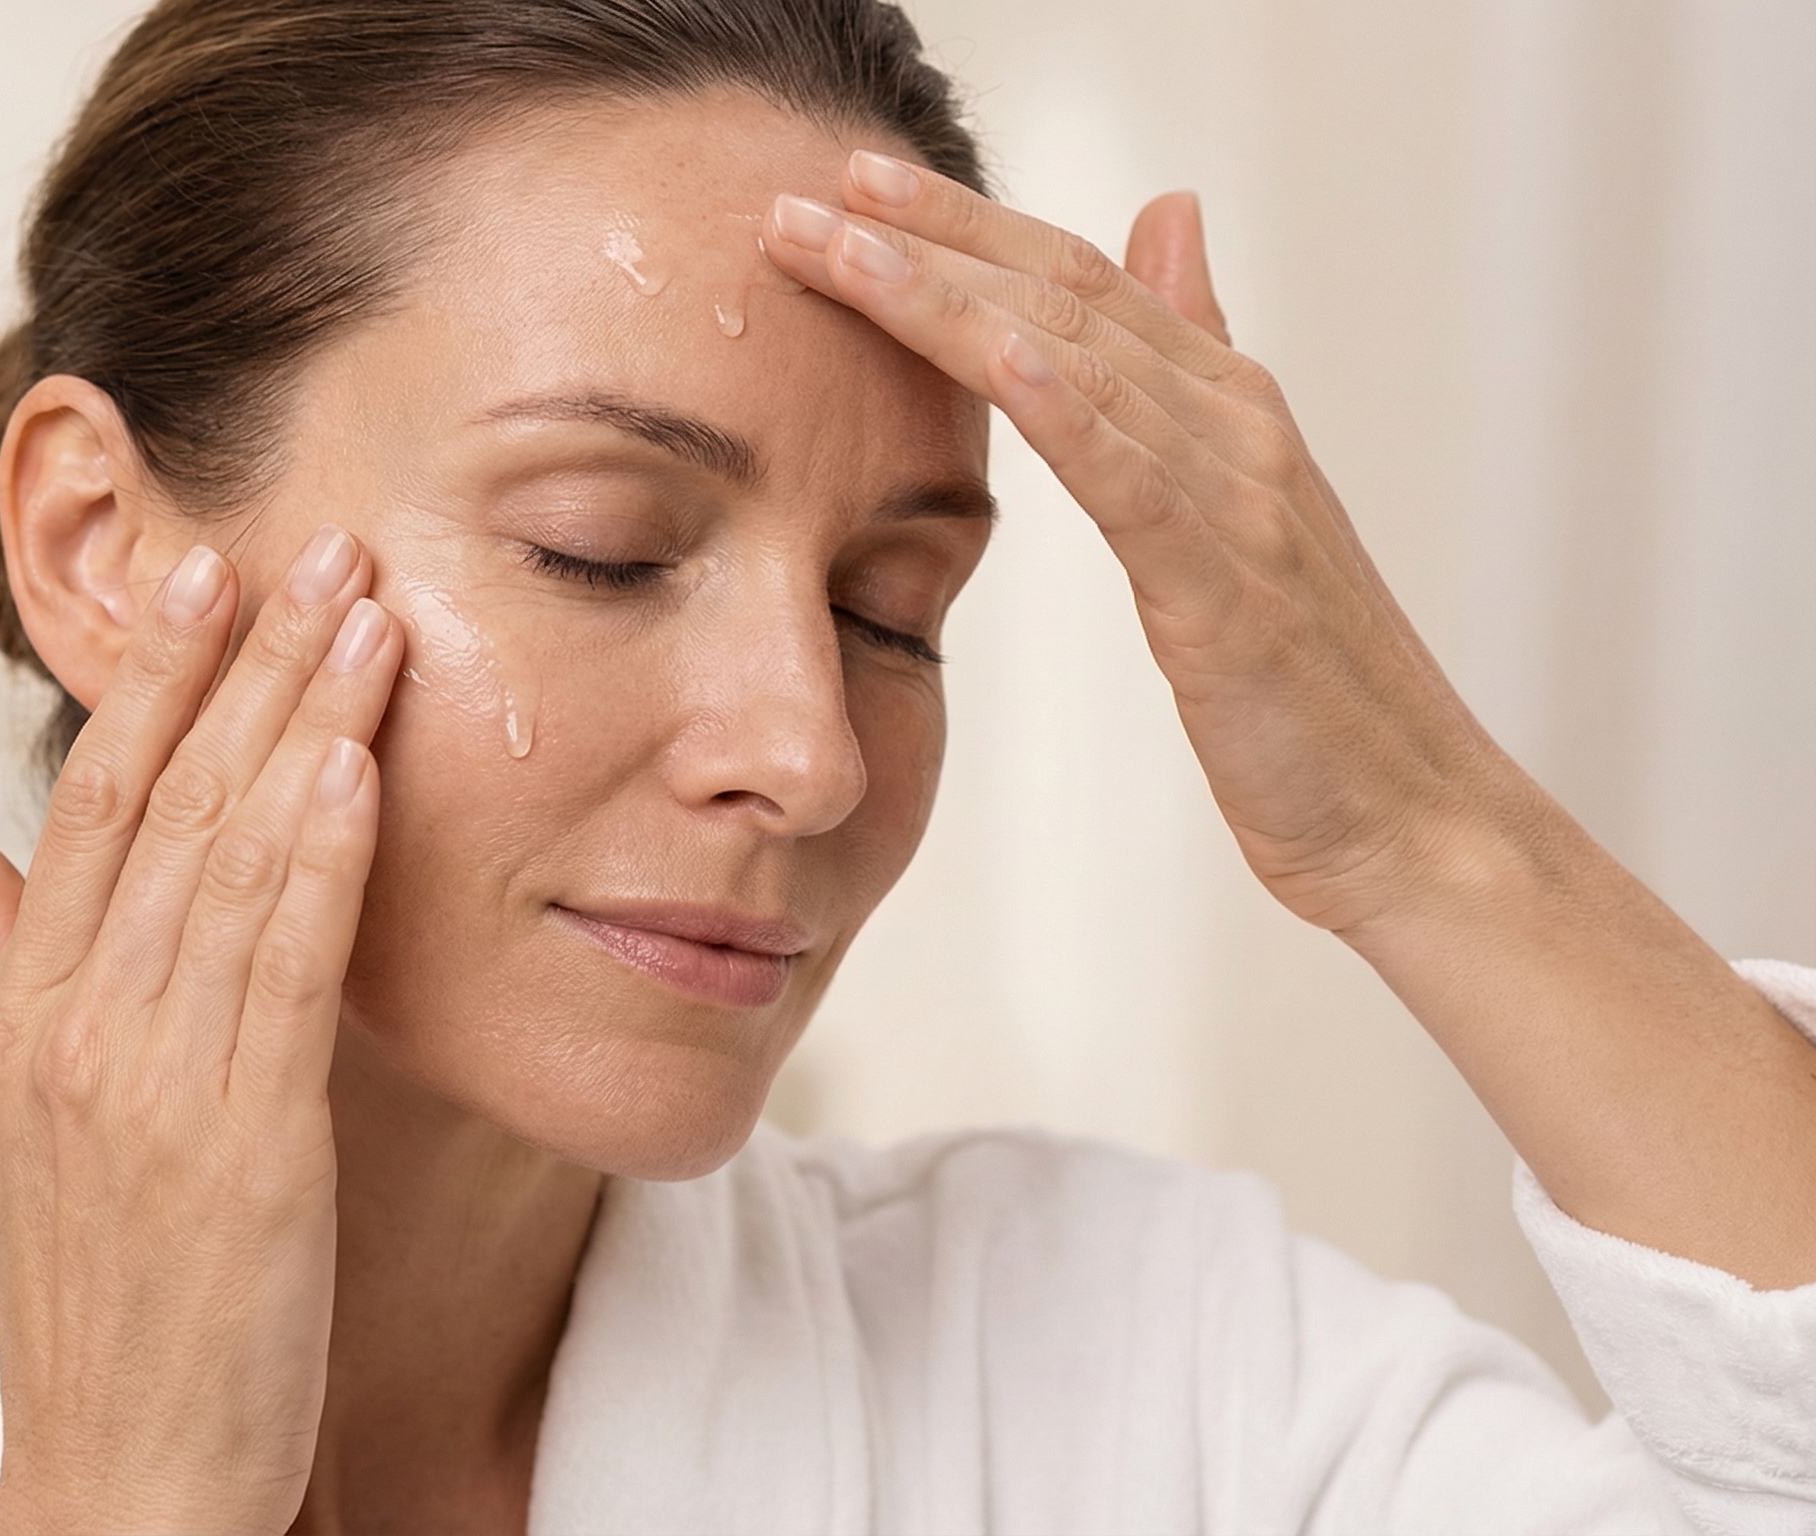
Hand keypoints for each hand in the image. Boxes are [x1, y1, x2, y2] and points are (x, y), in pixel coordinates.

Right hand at [0, 527, 402, 1532]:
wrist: (117, 1479)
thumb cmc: (91, 1309)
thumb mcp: (12, 1128)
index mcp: (27, 1015)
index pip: (90, 809)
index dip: (150, 684)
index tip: (203, 581)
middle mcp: (76, 1028)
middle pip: (162, 804)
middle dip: (239, 664)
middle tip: (307, 545)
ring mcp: (151, 1082)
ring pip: (229, 860)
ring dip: (303, 722)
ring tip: (364, 610)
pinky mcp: (243, 1143)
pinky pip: (283, 971)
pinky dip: (319, 858)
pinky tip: (355, 764)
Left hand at [762, 158, 1519, 939]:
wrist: (1414, 824)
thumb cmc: (1310, 691)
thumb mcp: (1235, 511)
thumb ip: (1191, 363)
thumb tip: (1168, 216)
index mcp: (1228, 412)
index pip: (1080, 282)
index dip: (966, 224)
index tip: (852, 183)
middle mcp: (1240, 429)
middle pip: (1066, 296)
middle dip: (931, 236)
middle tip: (808, 190)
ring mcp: (1242, 501)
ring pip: (1078, 364)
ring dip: (949, 296)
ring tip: (842, 245)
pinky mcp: (1228, 589)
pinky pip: (1133, 479)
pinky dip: (1063, 403)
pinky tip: (989, 350)